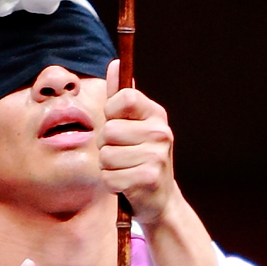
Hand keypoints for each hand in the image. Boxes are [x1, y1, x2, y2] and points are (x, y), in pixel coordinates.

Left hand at [97, 64, 178, 226]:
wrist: (159, 200)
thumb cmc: (138, 157)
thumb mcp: (132, 125)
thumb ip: (120, 97)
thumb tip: (114, 64)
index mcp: (155, 114)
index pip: (124, 98)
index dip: (112, 111)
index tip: (118, 123)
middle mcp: (160, 132)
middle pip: (108, 130)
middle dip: (106, 145)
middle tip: (122, 154)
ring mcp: (157, 156)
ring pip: (106, 156)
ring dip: (108, 167)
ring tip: (124, 170)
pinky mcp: (149, 179)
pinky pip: (110, 177)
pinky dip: (112, 184)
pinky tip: (127, 185)